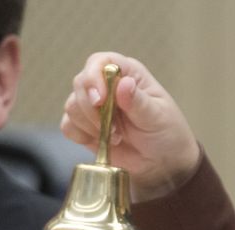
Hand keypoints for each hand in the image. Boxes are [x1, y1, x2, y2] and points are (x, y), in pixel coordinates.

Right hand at [61, 51, 201, 202]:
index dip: (94, 77)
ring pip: (72, 106)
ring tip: (116, 137)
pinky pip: (68, 125)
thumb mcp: (158, 117)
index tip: (100, 101)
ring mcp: (94, 105)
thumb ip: (139, 102)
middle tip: (116, 130)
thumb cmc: (167, 134)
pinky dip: (80, 136)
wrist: (163, 163)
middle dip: (92, 109)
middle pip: (81, 83)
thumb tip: (123, 84)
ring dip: (90, 125)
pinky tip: (101, 143)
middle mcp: (107, 85)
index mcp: (128, 73)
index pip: (100, 61)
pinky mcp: (85, 126)